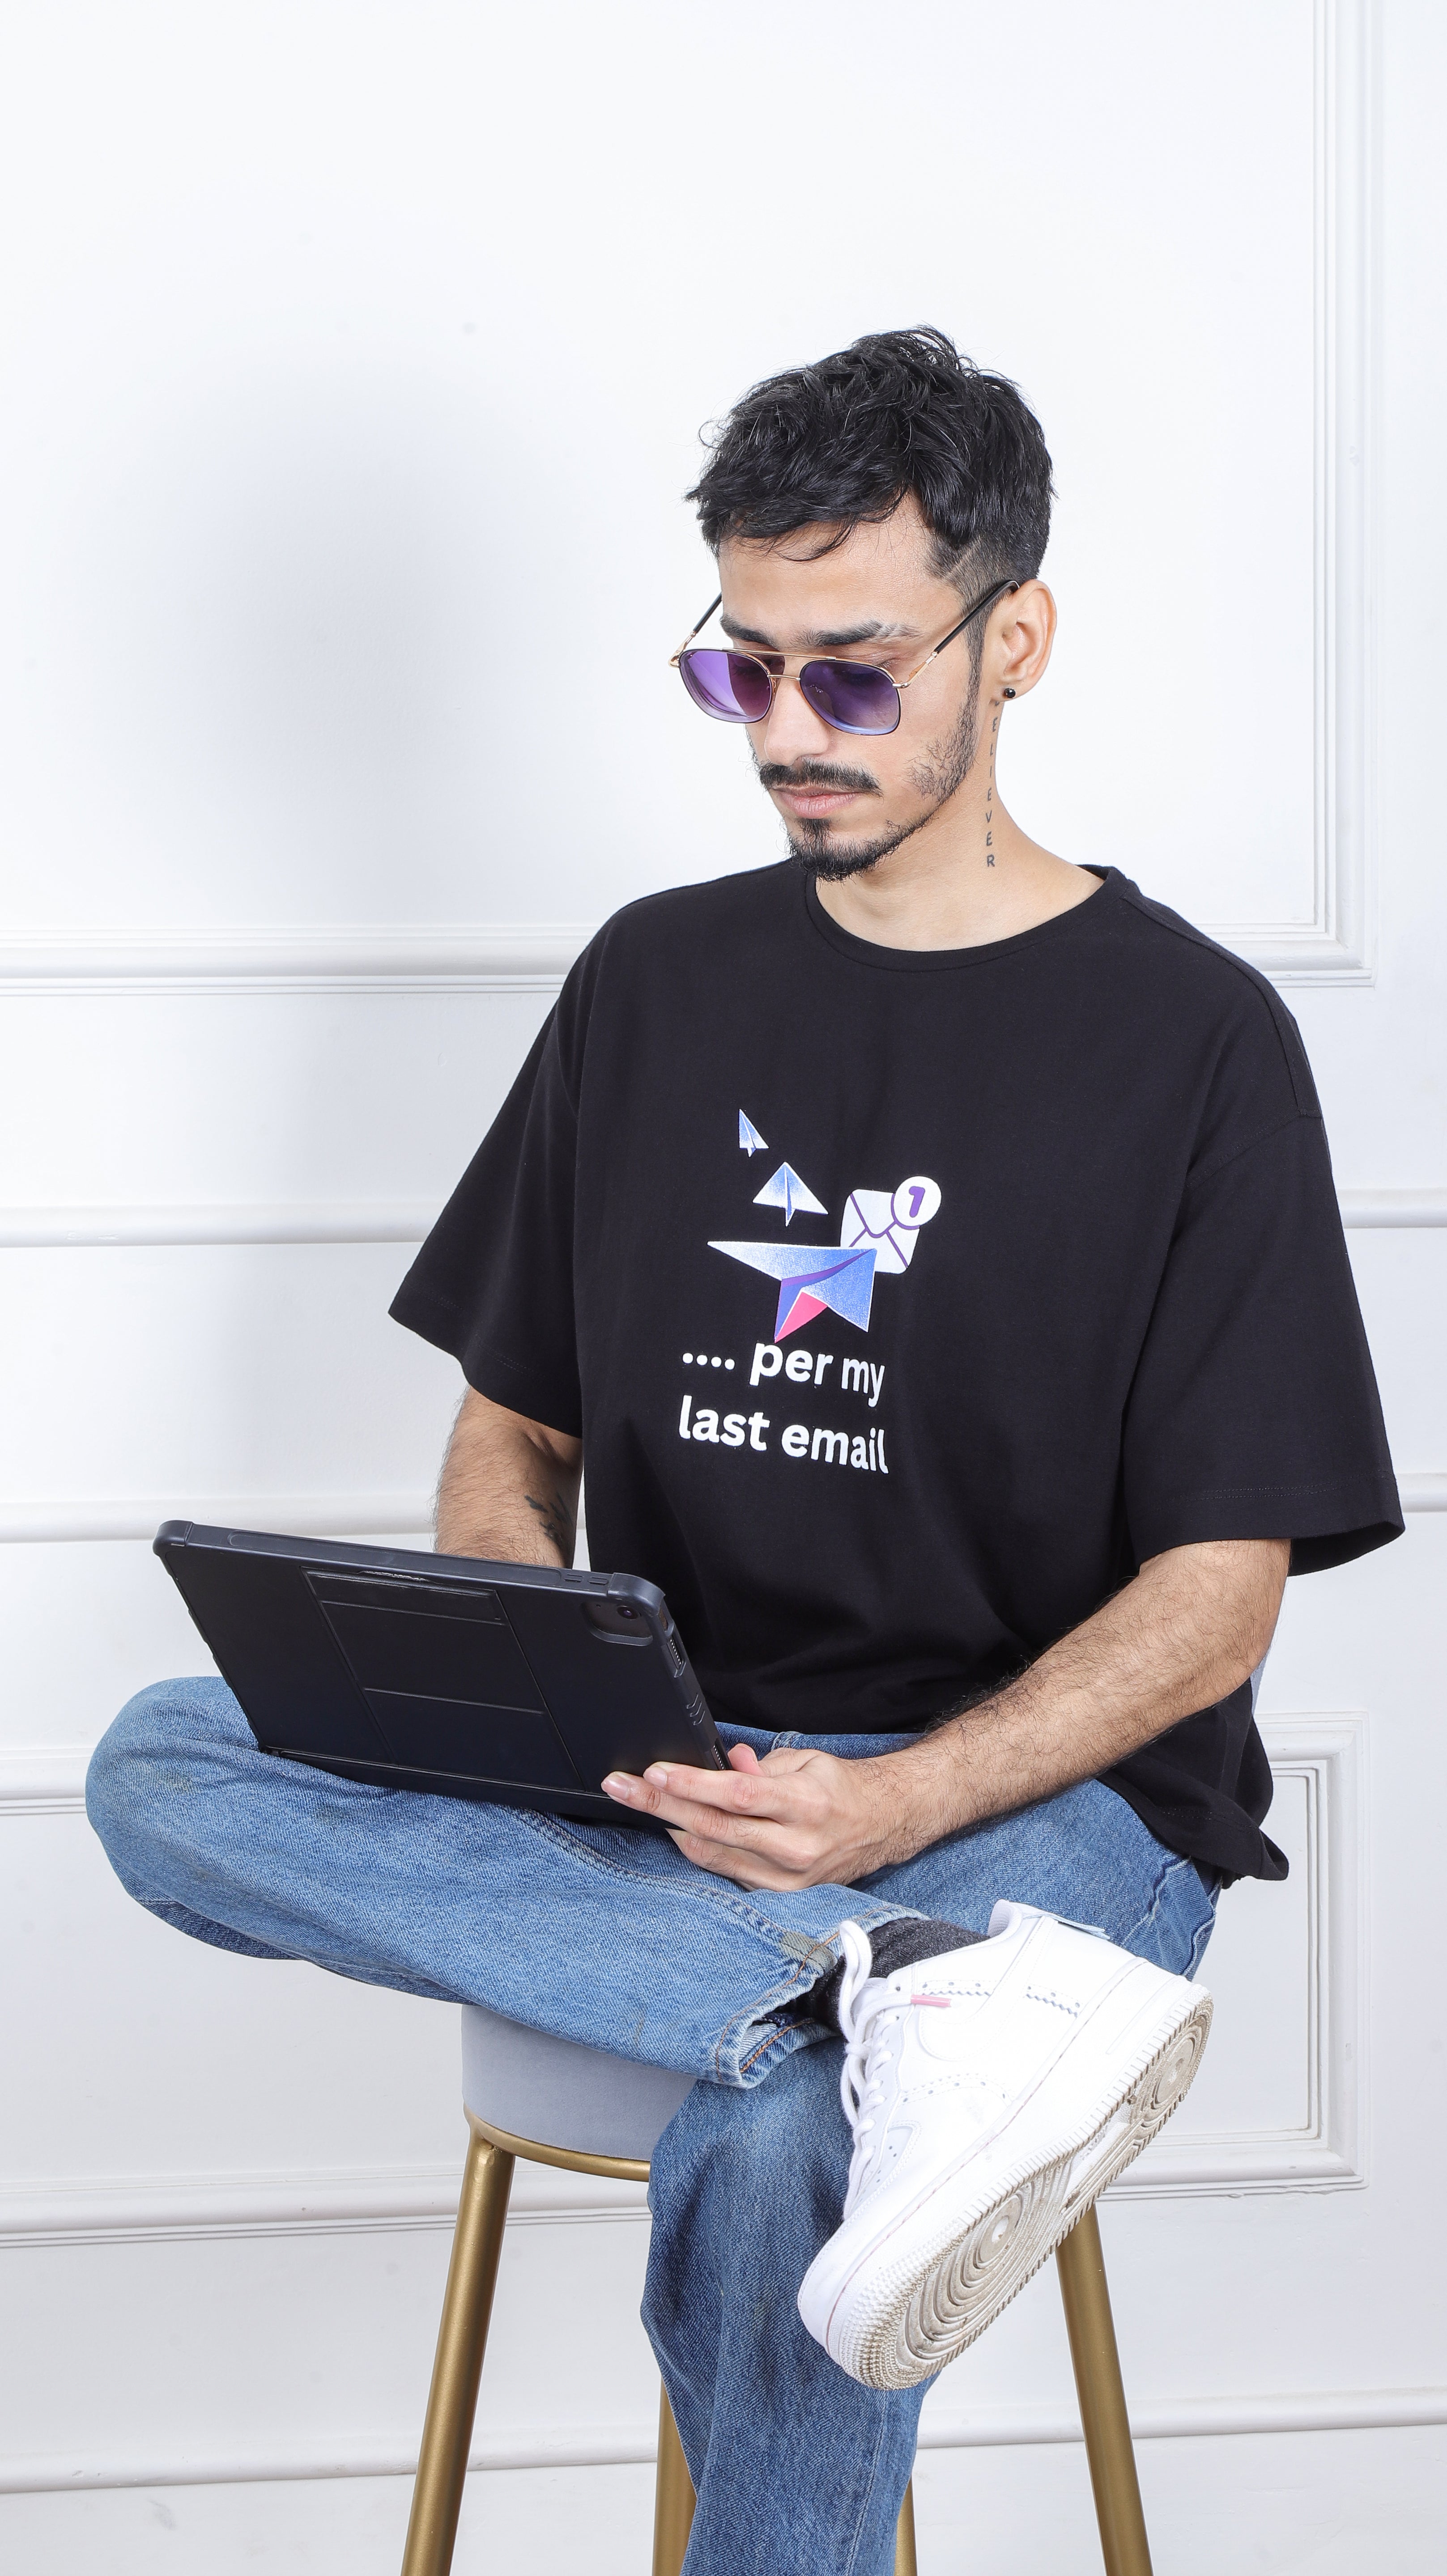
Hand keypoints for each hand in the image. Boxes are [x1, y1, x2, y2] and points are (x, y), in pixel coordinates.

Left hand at [601, 1739, 941, 1890]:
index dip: (692, 1785)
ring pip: (713, 1854)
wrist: (884, 1825)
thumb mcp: (806, 1761)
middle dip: (661, 1805)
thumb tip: (723, 1763)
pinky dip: (697, 1850)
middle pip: (714, 1827)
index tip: (655, 1773)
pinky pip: (726, 1873)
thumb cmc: (839, 1788)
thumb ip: (761, 1766)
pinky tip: (677, 1830)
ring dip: (670, 1827)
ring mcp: (788, 1878)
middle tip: (623, 1786)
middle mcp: (796, 1846)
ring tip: (639, 1802)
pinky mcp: (782, 1895)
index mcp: (806, 1805)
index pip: (737, 1796)